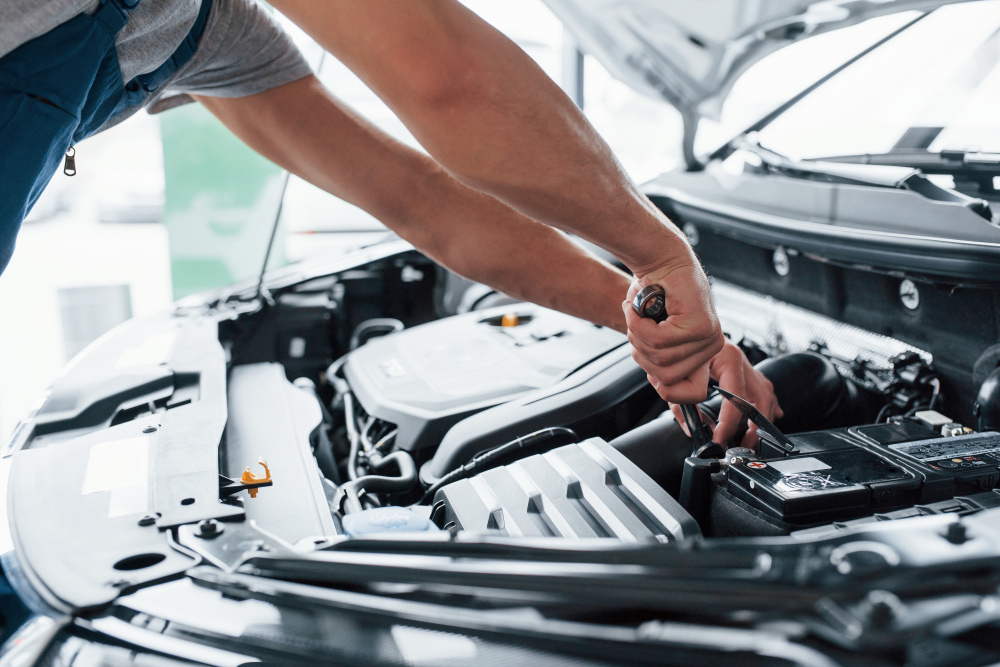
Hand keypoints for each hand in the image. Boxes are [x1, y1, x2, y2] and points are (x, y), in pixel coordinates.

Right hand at [623, 261, 723, 402]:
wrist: (659, 258)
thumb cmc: (653, 294)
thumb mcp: (657, 337)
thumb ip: (661, 361)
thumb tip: (662, 386)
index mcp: (704, 353)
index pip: (690, 393)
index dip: (662, 386)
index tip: (647, 367)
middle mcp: (712, 346)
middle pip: (666, 376)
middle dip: (641, 354)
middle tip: (636, 329)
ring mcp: (709, 336)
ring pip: (660, 357)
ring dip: (636, 335)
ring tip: (636, 315)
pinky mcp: (700, 324)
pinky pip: (658, 339)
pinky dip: (637, 324)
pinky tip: (636, 309)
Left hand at [669, 341, 783, 447]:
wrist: (683, 325)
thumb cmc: (678, 344)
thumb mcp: (674, 374)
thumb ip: (681, 404)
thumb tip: (692, 430)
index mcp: (727, 358)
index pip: (736, 397)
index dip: (729, 423)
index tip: (720, 439)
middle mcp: (741, 360)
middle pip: (761, 398)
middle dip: (755, 428)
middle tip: (743, 446)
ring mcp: (746, 363)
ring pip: (766, 395)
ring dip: (763, 420)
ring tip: (752, 440)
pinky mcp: (744, 368)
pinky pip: (763, 389)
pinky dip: (767, 406)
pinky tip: (769, 418)